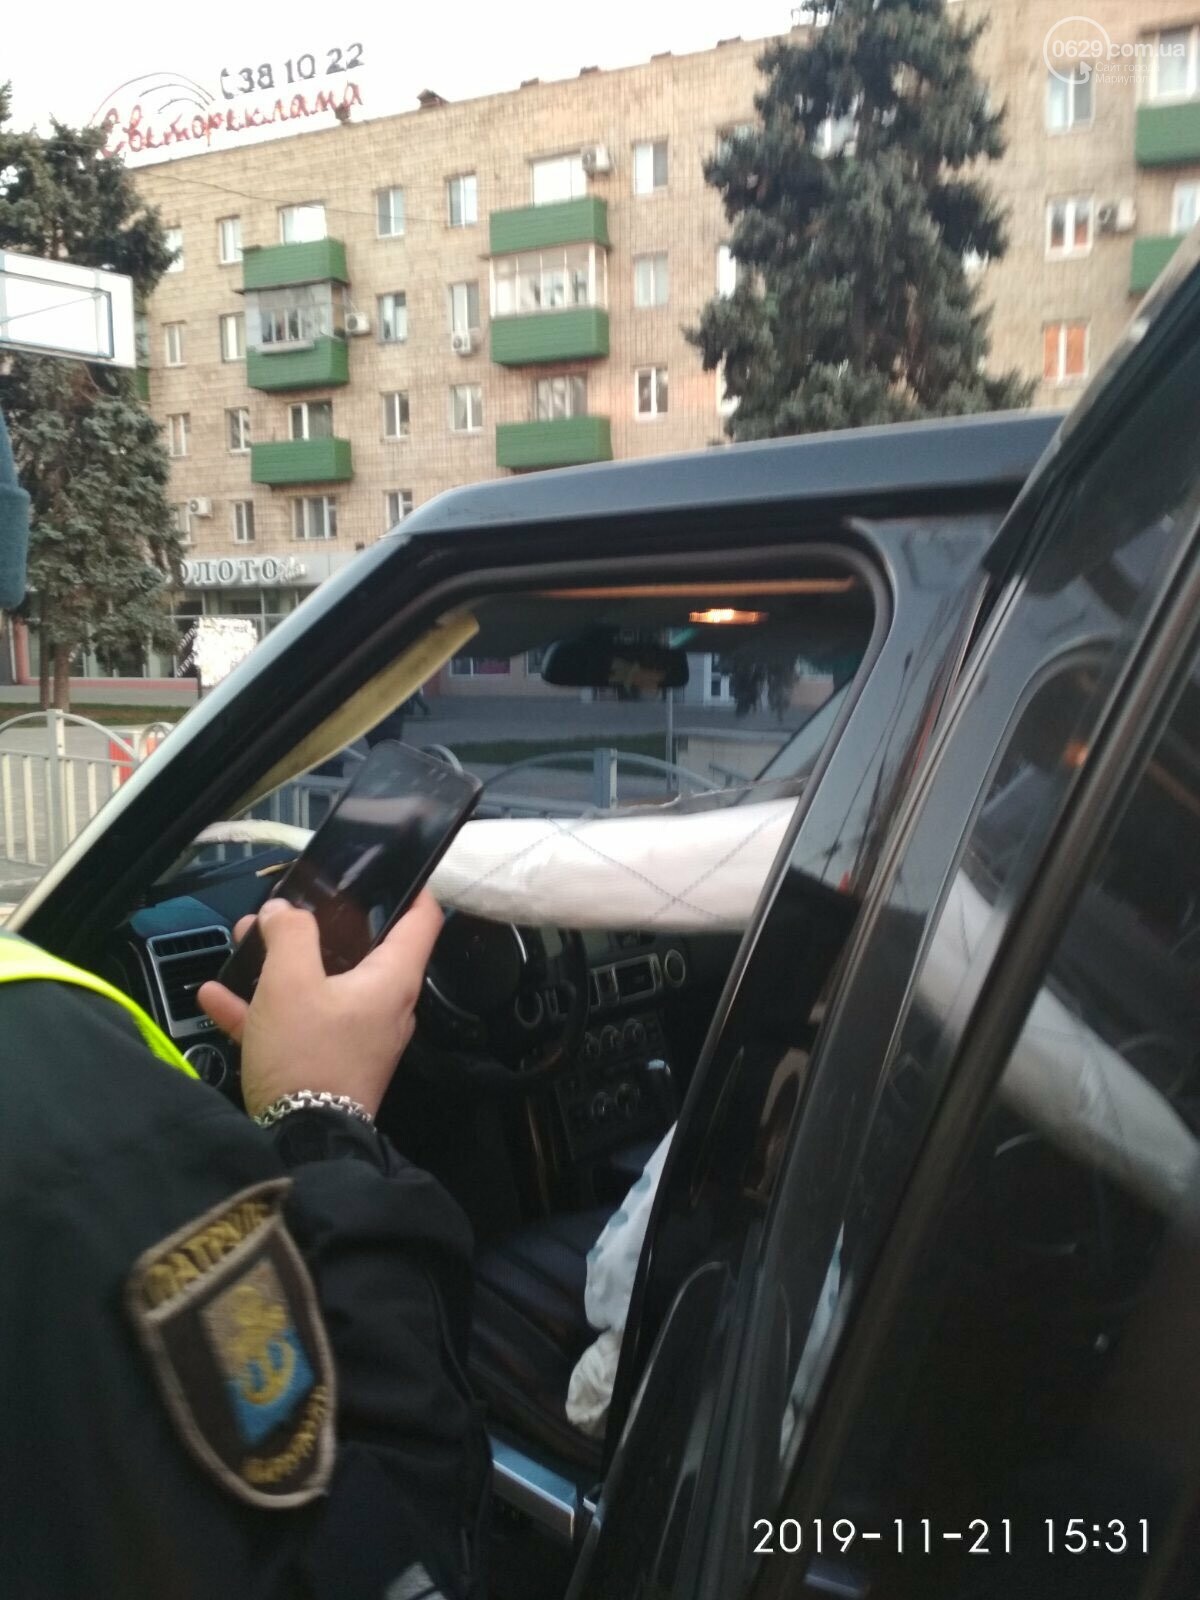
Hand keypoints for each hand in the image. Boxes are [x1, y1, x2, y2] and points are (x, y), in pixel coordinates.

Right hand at [198, 892, 443, 1117]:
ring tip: (242, 942)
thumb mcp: (290, 982)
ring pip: (322, 985)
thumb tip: (284, 910)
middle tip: (282, 909)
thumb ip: (288, 934)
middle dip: (316, 925)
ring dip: (282, 964)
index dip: (410, 887)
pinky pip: (299, 1023)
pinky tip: (216, 996)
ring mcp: (357, 1036)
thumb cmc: (306, 1053)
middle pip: (361, 949)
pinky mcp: (329, 1062)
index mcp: (392, 978)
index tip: (386, 868)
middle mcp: (385, 1005)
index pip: (422, 919)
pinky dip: (263, 1008)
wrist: (299, 1144)